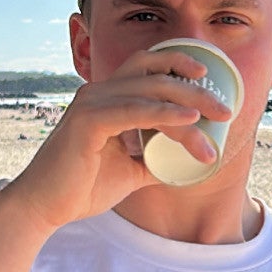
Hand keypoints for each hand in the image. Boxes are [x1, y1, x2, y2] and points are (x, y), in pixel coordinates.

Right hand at [6, 48, 231, 234]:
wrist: (45, 207)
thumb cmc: (81, 187)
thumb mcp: (130, 170)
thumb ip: (154, 159)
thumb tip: (184, 162)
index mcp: (106, 99)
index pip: (145, 68)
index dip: (177, 64)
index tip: (207, 76)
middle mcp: (98, 93)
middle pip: (154, 73)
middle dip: (194, 87)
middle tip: (225, 109)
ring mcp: (91, 104)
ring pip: (150, 91)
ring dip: (188, 104)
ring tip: (217, 118)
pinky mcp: (87, 122)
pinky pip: (134, 110)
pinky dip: (164, 113)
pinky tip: (189, 120)